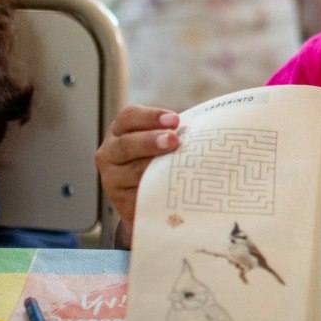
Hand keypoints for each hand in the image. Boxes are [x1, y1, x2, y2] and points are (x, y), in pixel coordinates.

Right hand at [95, 105, 180, 233]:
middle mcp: (110, 153)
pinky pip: (138, 198)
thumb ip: (177, 132)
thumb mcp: (163, 140)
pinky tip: (172, 190)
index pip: (129, 117)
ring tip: (176, 166)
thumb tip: (210, 125)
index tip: (175, 120)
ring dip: (155, 168)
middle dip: (151, 141)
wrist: (153, 197)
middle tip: (174, 140)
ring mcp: (113, 180)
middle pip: (127, 145)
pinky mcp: (122, 203)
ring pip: (132, 173)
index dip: (151, 117)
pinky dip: (155, 193)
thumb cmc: (162, 158)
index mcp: (120, 131)